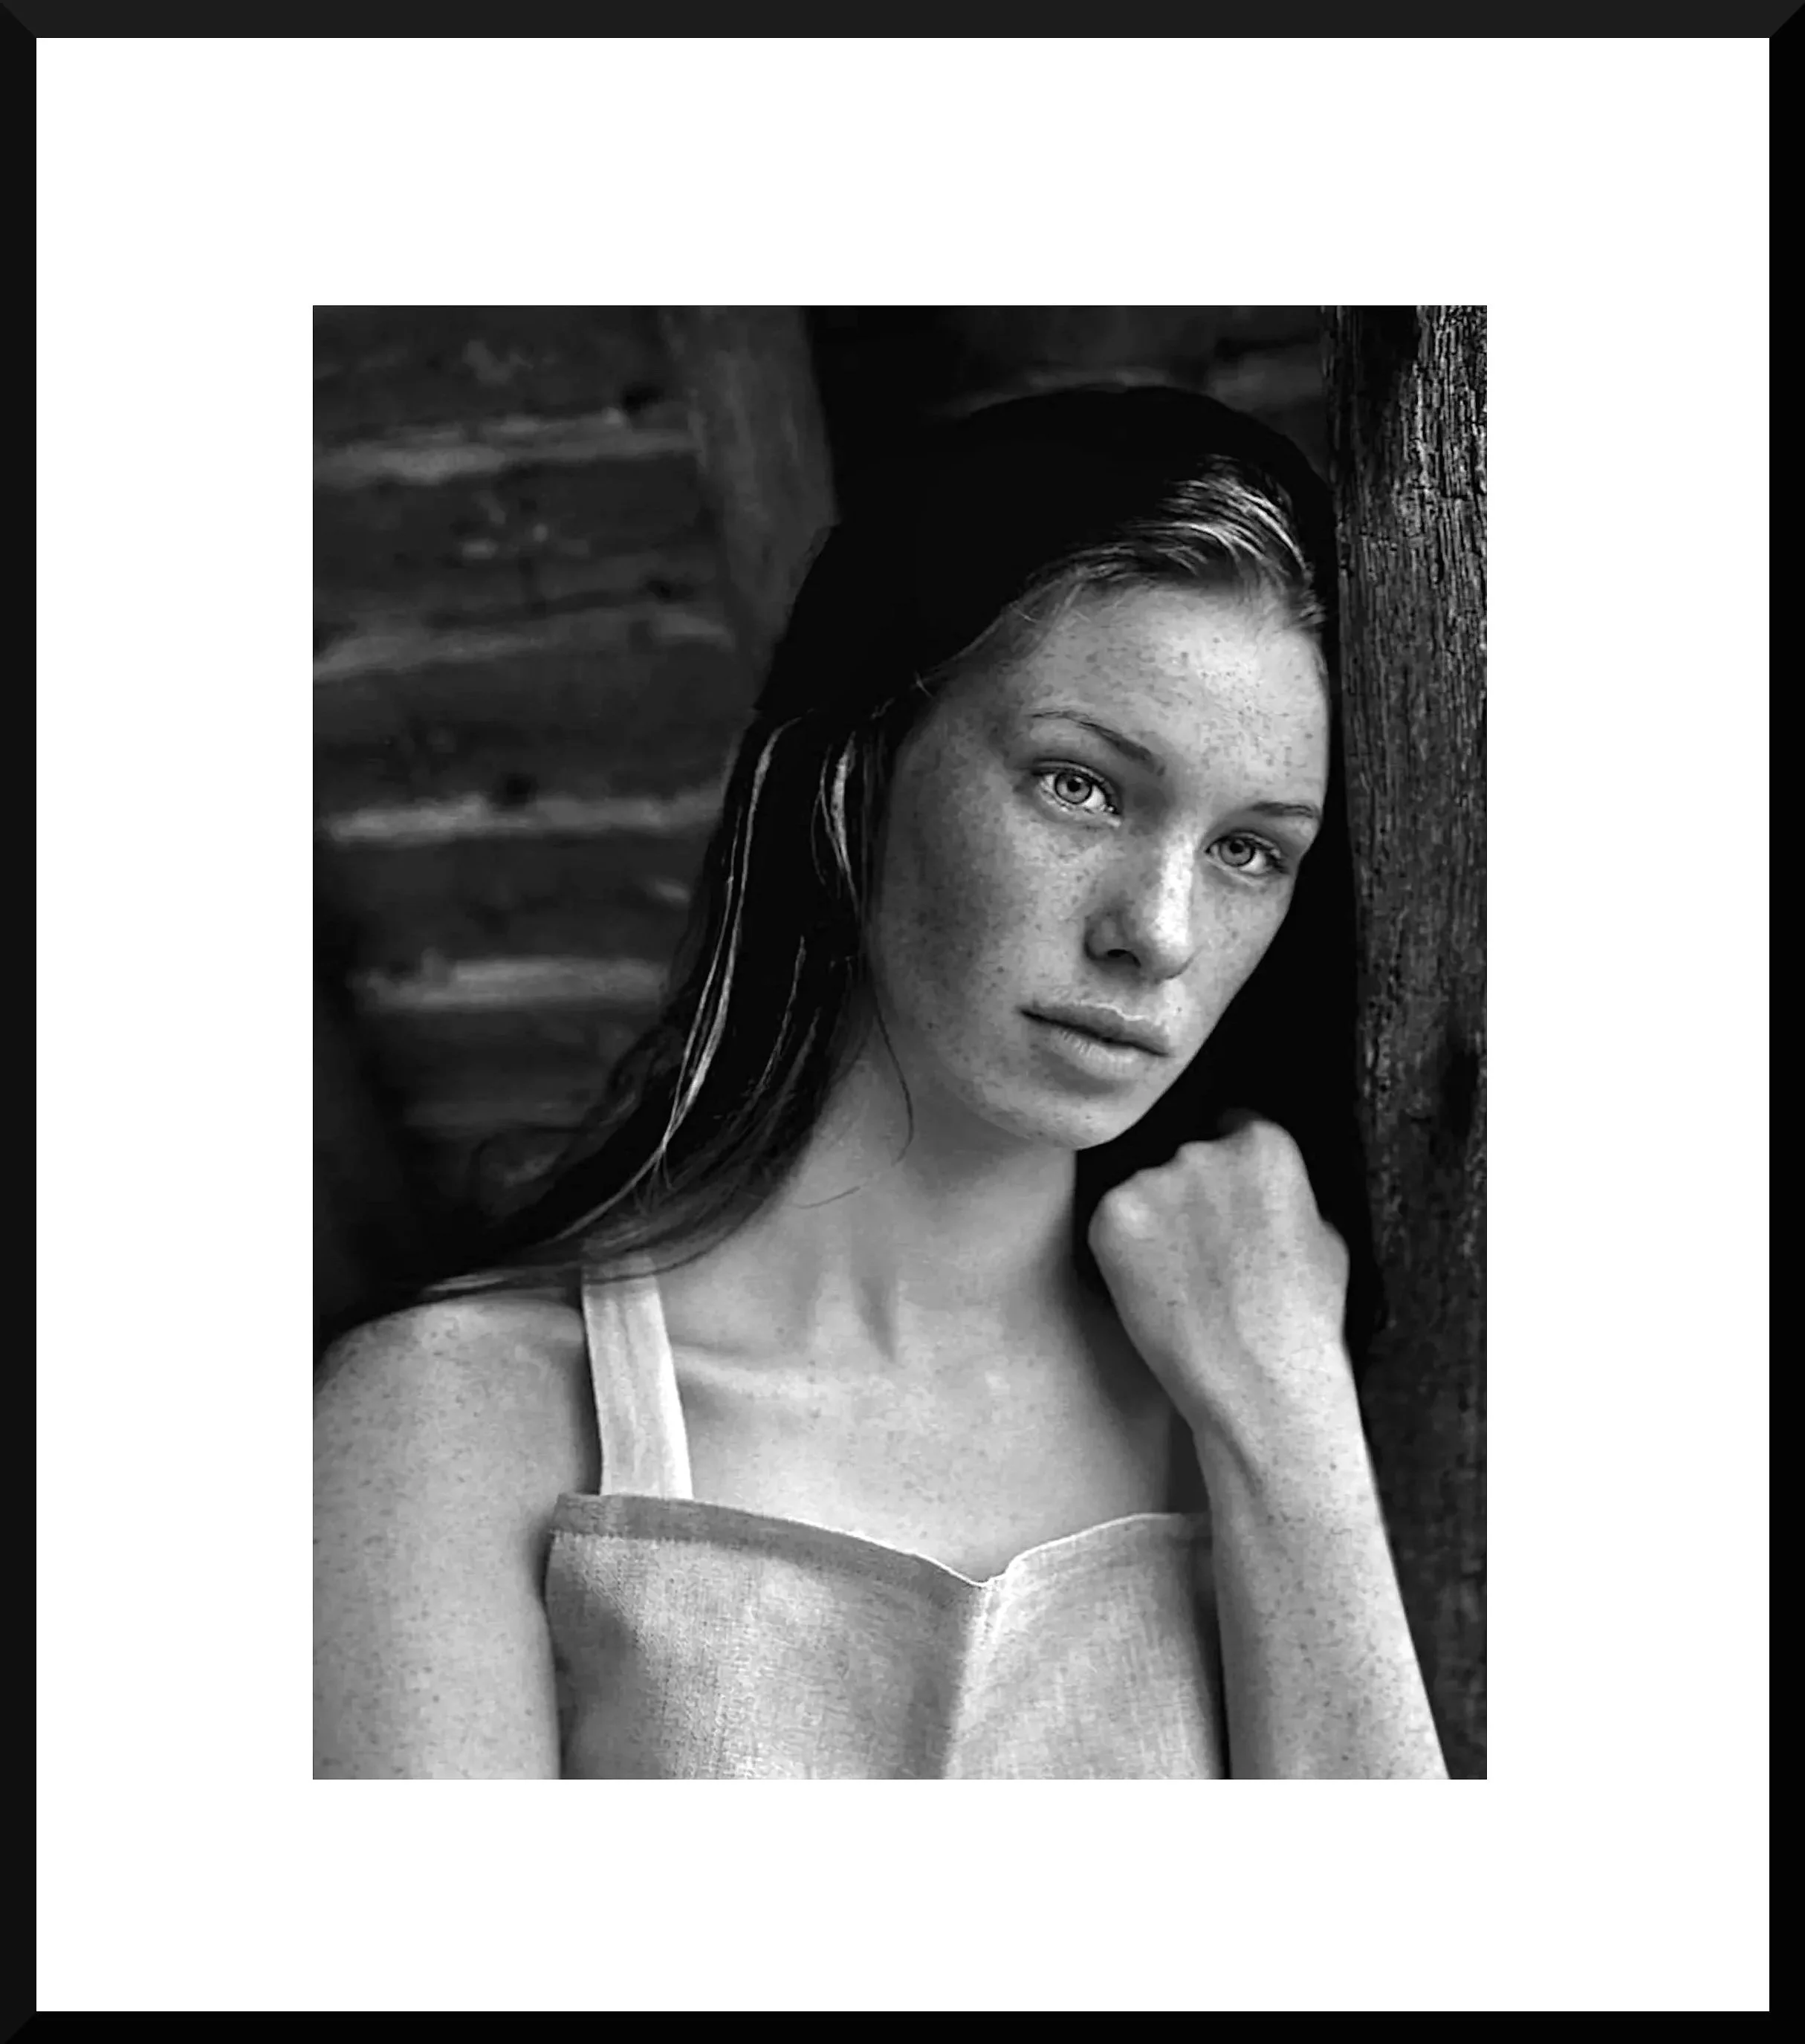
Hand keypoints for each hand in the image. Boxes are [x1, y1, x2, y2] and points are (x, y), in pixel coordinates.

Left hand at [1087, 1113, 1357, 1456]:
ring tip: (1183, 1277)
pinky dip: (1126, 1247)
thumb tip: (1267, 1181)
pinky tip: (1155, 1285)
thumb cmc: (1304, 1319)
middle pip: (1186, 1155)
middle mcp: (1203, 1149)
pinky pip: (1115, 1218)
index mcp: (1264, 1144)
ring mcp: (1152, 1180)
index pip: (1233, 1124)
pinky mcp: (1111, 1216)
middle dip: (1193, 1192)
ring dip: (1158, 1219)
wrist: (1259, 1382)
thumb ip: (1287, 1190)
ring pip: (1147, 1187)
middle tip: (1207, 1252)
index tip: (1228, 1200)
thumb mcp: (1325, 1235)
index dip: (1230, 1164)